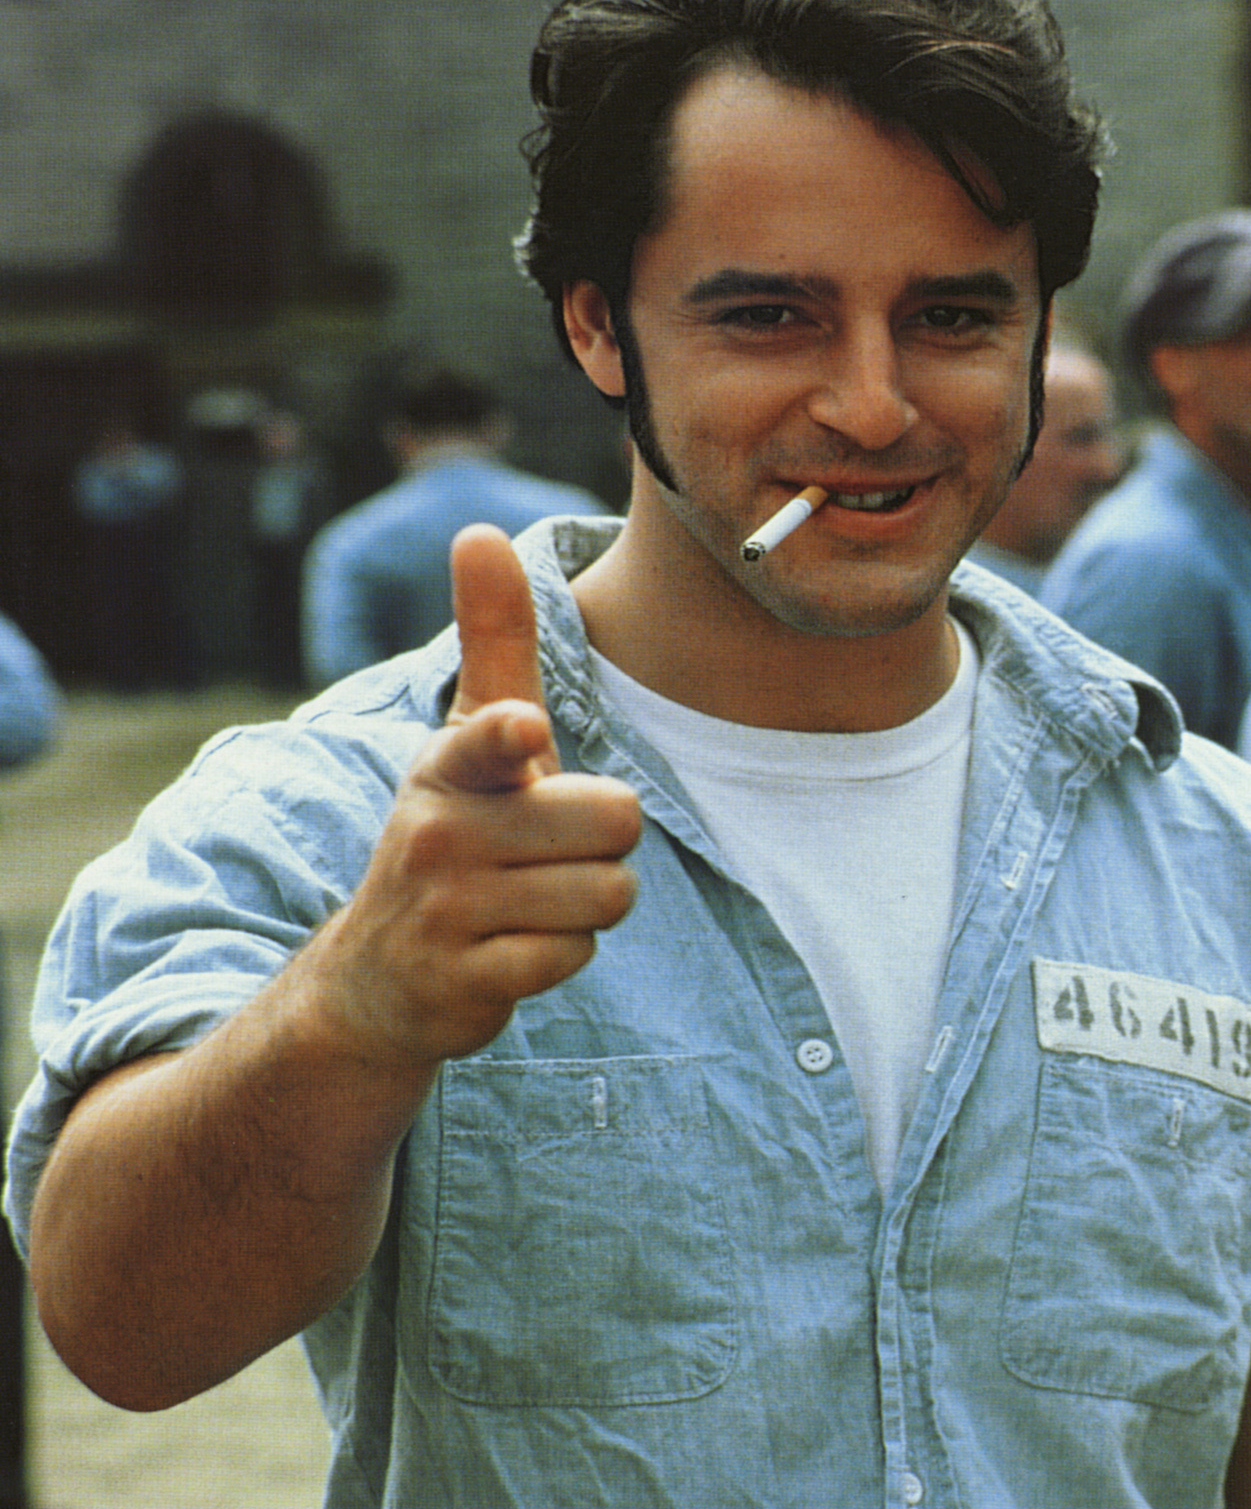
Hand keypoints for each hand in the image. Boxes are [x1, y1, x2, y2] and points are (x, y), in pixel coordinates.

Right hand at [314, 525, 640, 1066]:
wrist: (377, 976)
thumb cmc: (454, 835)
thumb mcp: (468, 737)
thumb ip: (492, 639)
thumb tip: (479, 528)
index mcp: (448, 766)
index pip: (490, 738)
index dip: (513, 737)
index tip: (523, 733)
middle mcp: (440, 833)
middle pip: (615, 821)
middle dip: (605, 842)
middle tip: (550, 851)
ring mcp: (447, 912)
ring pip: (607, 894)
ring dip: (589, 902)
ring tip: (531, 900)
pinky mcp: (465, 980)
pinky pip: (576, 957)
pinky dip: (562, 955)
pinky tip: (514, 947)